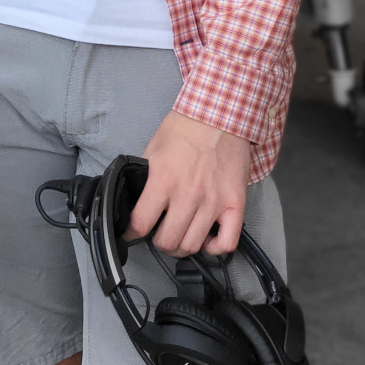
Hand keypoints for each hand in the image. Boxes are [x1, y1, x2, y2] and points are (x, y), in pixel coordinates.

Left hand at [124, 111, 252, 256]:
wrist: (221, 116)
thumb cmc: (185, 128)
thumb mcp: (153, 148)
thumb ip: (146, 176)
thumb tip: (136, 199)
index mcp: (163, 180)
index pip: (141, 223)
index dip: (131, 233)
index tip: (130, 234)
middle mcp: (188, 196)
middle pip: (168, 241)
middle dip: (158, 243)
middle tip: (158, 235)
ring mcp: (213, 202)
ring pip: (193, 245)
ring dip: (182, 247)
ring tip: (179, 237)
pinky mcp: (235, 205)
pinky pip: (227, 243)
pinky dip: (215, 248)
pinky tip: (207, 239)